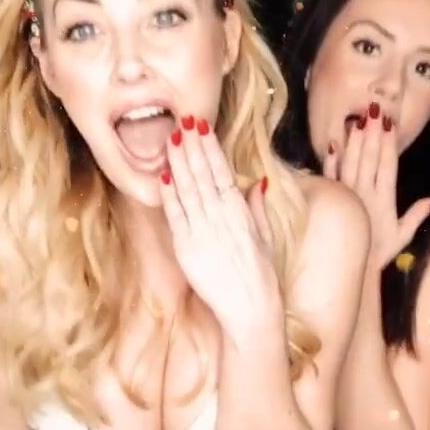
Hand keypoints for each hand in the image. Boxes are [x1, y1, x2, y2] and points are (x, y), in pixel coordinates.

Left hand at [159, 116, 280, 340]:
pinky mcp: (188, 250)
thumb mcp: (265, 237)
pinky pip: (176, 216)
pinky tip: (163, 175)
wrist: (251, 309)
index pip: (223, 172)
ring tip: (170, 138)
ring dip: (179, 163)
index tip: (201, 127)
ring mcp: (203, 234)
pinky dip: (169, 195)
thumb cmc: (260, 276)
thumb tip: (257, 183)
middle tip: (181, 121)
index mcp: (241, 214)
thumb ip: (257, 208)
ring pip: (189, 190)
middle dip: (192, 147)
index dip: (211, 148)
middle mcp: (222, 220)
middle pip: (204, 176)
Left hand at [322, 105, 429, 268]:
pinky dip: (331, 160)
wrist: (351, 266)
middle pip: (369, 157)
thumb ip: (418, 214)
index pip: (387, 165)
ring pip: (350, 162)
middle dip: (372, 133)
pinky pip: (330, 176)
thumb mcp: (403, 235)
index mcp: (384, 199)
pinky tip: (333, 143)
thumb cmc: (378, 251)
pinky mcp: (332, 198)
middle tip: (374, 109)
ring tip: (358, 119)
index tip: (390, 123)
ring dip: (355, 140)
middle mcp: (364, 193)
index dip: (388, 143)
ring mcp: (346, 194)